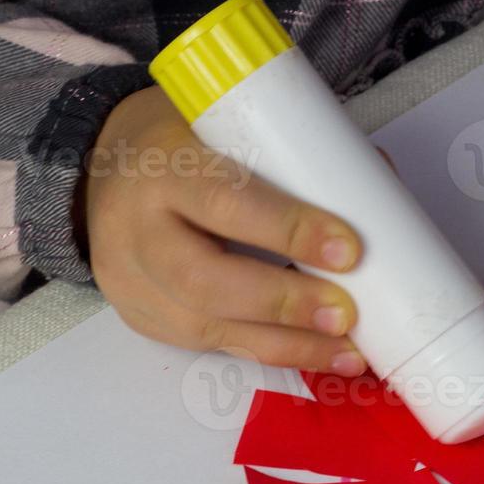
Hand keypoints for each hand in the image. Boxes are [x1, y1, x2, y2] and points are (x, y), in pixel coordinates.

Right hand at [85, 86, 366, 375]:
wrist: (101, 170)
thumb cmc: (185, 143)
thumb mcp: (226, 126)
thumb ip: (295, 154)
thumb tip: (382, 193)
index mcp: (164, 167)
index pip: (225, 202)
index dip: (289, 230)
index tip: (349, 249)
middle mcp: (138, 229)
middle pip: (207, 280)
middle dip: (285, 303)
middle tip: (347, 315)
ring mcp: (133, 282)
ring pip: (208, 327)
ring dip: (289, 344)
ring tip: (350, 352)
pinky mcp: (144, 318)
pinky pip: (211, 344)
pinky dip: (271, 351)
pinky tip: (318, 357)